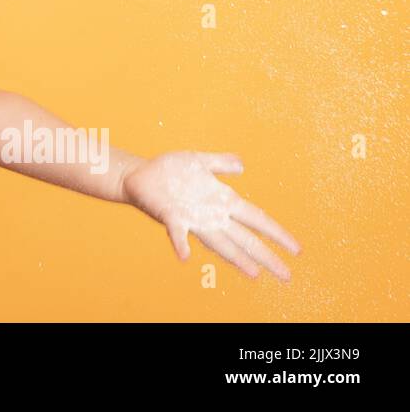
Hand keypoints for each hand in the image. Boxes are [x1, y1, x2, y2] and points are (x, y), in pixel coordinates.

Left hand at [121, 150, 300, 281]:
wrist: (141, 174)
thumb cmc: (171, 169)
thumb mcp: (199, 160)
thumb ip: (221, 162)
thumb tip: (242, 165)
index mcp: (223, 200)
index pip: (257, 219)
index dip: (276, 233)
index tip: (297, 249)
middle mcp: (212, 215)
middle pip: (245, 238)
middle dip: (266, 256)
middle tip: (287, 276)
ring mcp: (193, 218)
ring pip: (219, 242)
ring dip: (236, 258)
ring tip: (254, 273)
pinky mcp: (171, 217)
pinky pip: (177, 233)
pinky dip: (180, 244)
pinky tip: (185, 256)